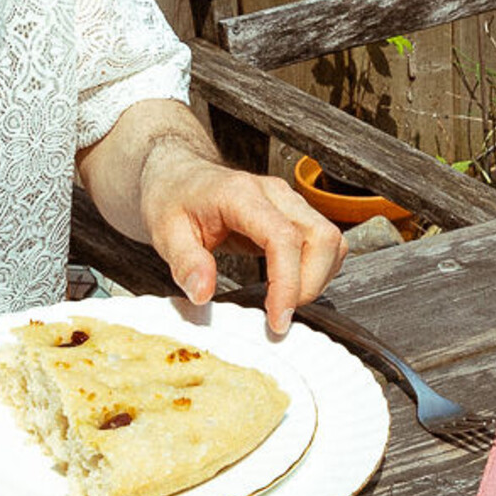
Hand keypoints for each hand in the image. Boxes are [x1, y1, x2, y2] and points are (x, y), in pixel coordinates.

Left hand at [138, 144, 345, 333]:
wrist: (178, 177)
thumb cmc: (173, 200)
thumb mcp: (165, 233)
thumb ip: (186, 263)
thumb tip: (204, 294)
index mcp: (241, 195)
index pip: (283, 237)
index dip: (288, 282)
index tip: (277, 319)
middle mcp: (275, 194)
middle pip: (322, 236)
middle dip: (311, 284)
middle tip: (281, 315)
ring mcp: (289, 202)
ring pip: (331, 240)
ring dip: (318, 277)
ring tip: (285, 301)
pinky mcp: (295, 214)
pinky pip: (325, 242)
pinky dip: (317, 269)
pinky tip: (290, 285)